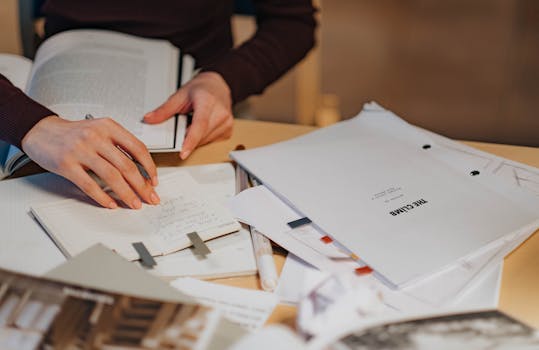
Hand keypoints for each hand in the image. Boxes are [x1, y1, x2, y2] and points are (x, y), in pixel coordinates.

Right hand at [21, 115, 159, 208]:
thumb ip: (119, 146)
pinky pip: (89, 184)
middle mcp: (96, 136)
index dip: (150, 167)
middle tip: (149, 197)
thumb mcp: (100, 130)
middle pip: (127, 165)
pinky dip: (102, 197)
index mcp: (108, 127)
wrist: (41, 131)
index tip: (154, 181)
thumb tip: (141, 170)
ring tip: (134, 203)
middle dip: (142, 185)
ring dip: (126, 194)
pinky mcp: (67, 164)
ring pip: (111, 176)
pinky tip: (111, 204)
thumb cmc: (74, 133)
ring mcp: (81, 150)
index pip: (138, 148)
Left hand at [144, 71, 233, 158]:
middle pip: (200, 135)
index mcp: (208, 102)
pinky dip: (202, 137)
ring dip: (195, 137)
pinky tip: (202, 126)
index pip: (200, 125)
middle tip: (184, 123)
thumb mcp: (180, 94)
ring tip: (194, 121)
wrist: (218, 86)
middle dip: (187, 136)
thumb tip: (149, 119)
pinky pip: (210, 141)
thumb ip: (165, 109)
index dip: (191, 140)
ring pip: (204, 141)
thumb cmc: (202, 89)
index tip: (183, 152)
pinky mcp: (228, 131)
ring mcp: (227, 123)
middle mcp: (221, 113)